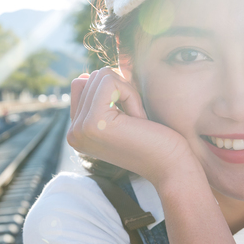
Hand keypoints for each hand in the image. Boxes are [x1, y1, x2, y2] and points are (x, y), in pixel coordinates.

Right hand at [67, 67, 193, 185]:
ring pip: (101, 76)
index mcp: (76, 133)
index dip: (112, 91)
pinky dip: (131, 94)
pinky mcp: (94, 121)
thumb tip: (84, 76)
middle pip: (91, 78)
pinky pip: (111, 81)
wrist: (171, 166)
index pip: (81, 85)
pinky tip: (138, 119)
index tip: (127, 119)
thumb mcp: (119, 117)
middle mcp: (73, 133)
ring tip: (136, 122)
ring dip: (127, 93)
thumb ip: (98, 99)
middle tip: (135, 123)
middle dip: (121, 91)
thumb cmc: (154, 140)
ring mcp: (80, 129)